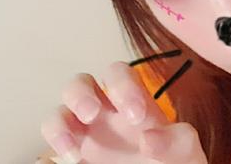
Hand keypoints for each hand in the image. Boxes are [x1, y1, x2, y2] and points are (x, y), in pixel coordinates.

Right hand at [40, 62, 206, 163]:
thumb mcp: (184, 152)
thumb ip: (176, 142)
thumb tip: (150, 138)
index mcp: (131, 104)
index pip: (118, 74)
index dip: (123, 87)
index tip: (135, 116)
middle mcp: (104, 115)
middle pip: (79, 84)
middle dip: (79, 94)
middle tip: (91, 114)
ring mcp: (85, 138)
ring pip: (57, 115)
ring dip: (57, 126)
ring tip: (72, 153)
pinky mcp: (75, 159)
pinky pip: (47, 152)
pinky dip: (46, 155)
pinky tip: (59, 162)